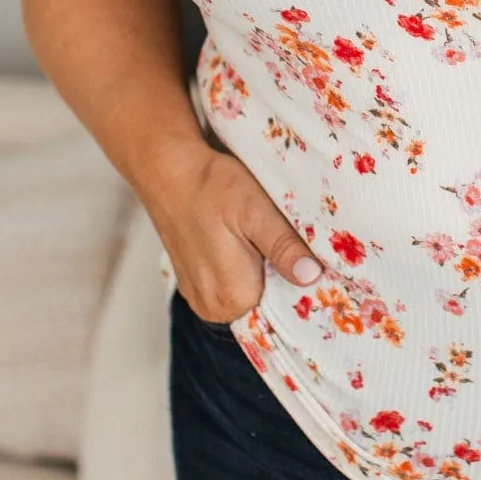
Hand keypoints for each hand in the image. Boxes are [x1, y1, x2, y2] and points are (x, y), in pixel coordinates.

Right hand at [142, 138, 322, 323]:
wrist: (169, 171)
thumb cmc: (214, 187)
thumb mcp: (256, 211)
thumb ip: (283, 248)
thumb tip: (311, 276)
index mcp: (234, 297)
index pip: (285, 304)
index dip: (298, 277)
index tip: (306, 254)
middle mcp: (214, 308)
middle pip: (265, 301)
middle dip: (278, 274)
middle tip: (280, 237)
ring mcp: (200, 299)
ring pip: (247, 294)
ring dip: (258, 271)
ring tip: (257, 237)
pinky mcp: (192, 285)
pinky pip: (228, 288)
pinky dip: (238, 270)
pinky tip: (239, 242)